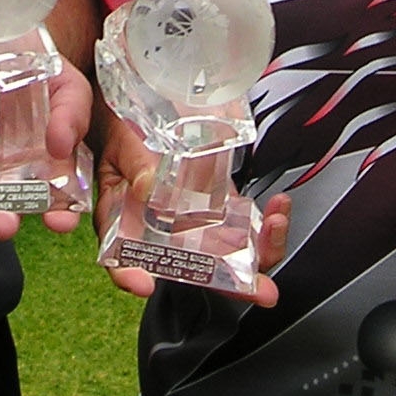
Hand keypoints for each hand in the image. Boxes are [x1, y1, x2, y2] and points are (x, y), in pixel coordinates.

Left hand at [0, 62, 92, 242]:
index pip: (51, 202)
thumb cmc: (34, 69)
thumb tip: (62, 146)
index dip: (58, 216)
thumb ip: (71, 115)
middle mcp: (1, 175)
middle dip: (1, 220)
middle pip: (1, 208)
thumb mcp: (67, 85)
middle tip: (2, 224)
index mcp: (39, 168)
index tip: (59, 223)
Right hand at [93, 119, 289, 306]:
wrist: (148, 108)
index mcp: (124, 219)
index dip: (129, 276)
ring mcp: (193, 220)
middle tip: (258, 288)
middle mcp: (161, 230)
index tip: (146, 285)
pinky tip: (277, 208)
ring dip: (257, 251)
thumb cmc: (125, 127)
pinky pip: (241, 225)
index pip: (119, 257)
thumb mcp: (123, 140)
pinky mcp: (216, 204)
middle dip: (229, 283)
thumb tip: (149, 188)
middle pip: (191, 268)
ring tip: (274, 224)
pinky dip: (263, 224)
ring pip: (224, 253)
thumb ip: (135, 163)